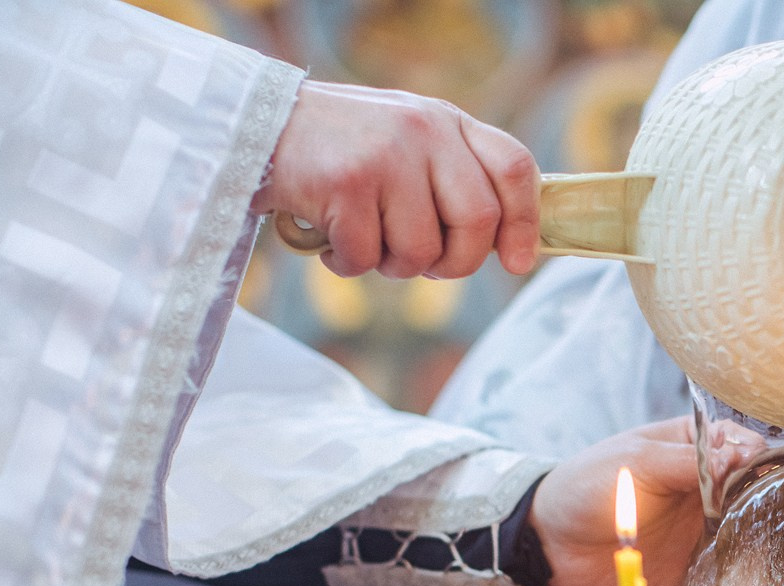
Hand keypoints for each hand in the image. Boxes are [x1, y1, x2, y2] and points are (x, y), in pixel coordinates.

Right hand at [257, 80, 538, 279]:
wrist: (259, 126)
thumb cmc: (342, 150)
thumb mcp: (408, 143)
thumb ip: (453, 176)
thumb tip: (504, 242)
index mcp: (447, 122)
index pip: (514, 168)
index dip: (524, 223)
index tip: (516, 262)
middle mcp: (424, 131)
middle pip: (478, 221)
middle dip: (457, 262)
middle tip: (428, 267)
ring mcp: (386, 155)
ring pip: (421, 249)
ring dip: (394, 266)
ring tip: (367, 243)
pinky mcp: (345, 183)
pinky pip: (367, 257)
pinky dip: (349, 265)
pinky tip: (332, 242)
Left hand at [531, 418, 762, 585]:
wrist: (552, 546)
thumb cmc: (587, 487)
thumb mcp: (637, 462)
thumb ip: (690, 461)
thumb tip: (742, 455)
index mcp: (693, 450)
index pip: (742, 444)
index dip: (755, 454)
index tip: (756, 467)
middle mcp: (707, 489)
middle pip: (754, 489)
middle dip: (765, 496)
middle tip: (763, 506)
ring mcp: (703, 529)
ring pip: (748, 530)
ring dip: (757, 535)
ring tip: (757, 538)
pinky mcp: (695, 567)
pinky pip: (728, 570)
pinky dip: (738, 572)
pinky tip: (746, 570)